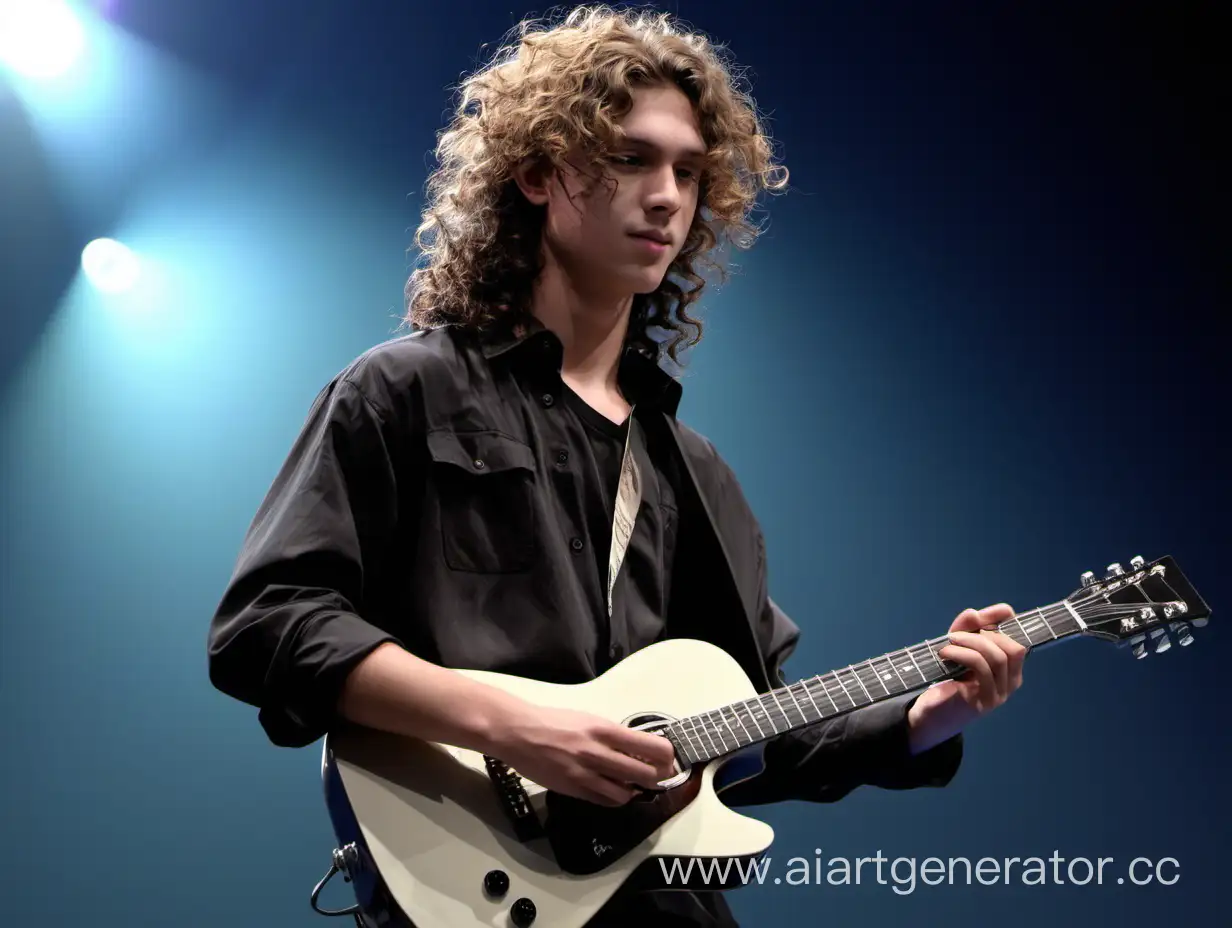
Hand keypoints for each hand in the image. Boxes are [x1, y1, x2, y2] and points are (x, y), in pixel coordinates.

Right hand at [489, 702, 677, 806]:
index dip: (667, 757)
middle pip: (646, 774)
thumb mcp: (588, 719)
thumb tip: (637, 750)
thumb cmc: (552, 721)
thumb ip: (612, 736)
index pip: (651, 747)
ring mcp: (585, 774)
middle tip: (659, 776)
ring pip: (626, 794)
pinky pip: (604, 801)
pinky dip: (615, 799)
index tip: (669, 759)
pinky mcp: (573, 789)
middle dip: (658, 778)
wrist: (518, 732)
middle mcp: (598, 752)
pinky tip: (614, 791)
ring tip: (634, 785)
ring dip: (635, 791)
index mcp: (604, 729)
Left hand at [907, 603, 1026, 752]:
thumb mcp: (957, 648)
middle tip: (956, 634)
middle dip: (985, 634)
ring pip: (997, 657)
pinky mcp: (984, 701)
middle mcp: (1011, 683)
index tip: (978, 615)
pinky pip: (981, 668)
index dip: (1002, 623)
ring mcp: (1000, 694)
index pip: (1018, 640)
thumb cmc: (947, 679)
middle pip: (1013, 648)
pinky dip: (963, 654)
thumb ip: (966, 630)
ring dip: (971, 642)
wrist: (931, 713)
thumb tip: (975, 612)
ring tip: (949, 641)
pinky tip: (945, 653)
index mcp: (1010, 669)